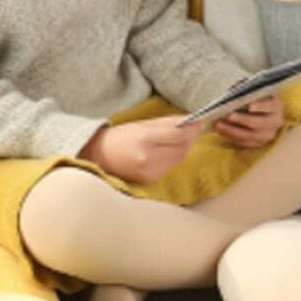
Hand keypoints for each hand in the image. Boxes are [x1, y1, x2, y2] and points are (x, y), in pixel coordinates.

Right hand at [78, 117, 203, 182]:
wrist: (99, 156)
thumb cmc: (120, 136)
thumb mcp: (143, 124)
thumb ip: (168, 123)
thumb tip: (191, 120)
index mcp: (145, 139)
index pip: (177, 134)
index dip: (192, 128)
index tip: (200, 120)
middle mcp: (149, 158)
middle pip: (181, 149)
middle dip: (191, 138)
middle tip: (194, 127)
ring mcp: (150, 172)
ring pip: (178, 159)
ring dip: (184, 147)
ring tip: (183, 137)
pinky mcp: (151, 180)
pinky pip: (171, 167)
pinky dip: (175, 157)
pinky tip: (171, 149)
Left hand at [214, 94, 284, 147]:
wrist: (263, 111)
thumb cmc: (256, 98)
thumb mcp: (254, 90)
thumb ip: (247, 90)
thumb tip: (234, 92)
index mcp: (277, 106)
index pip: (270, 106)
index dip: (261, 106)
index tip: (250, 106)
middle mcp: (275, 122)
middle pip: (260, 123)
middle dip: (243, 120)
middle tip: (229, 115)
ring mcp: (267, 135)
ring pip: (250, 135)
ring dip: (232, 130)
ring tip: (218, 124)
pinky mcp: (258, 143)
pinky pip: (244, 142)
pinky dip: (231, 136)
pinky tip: (220, 131)